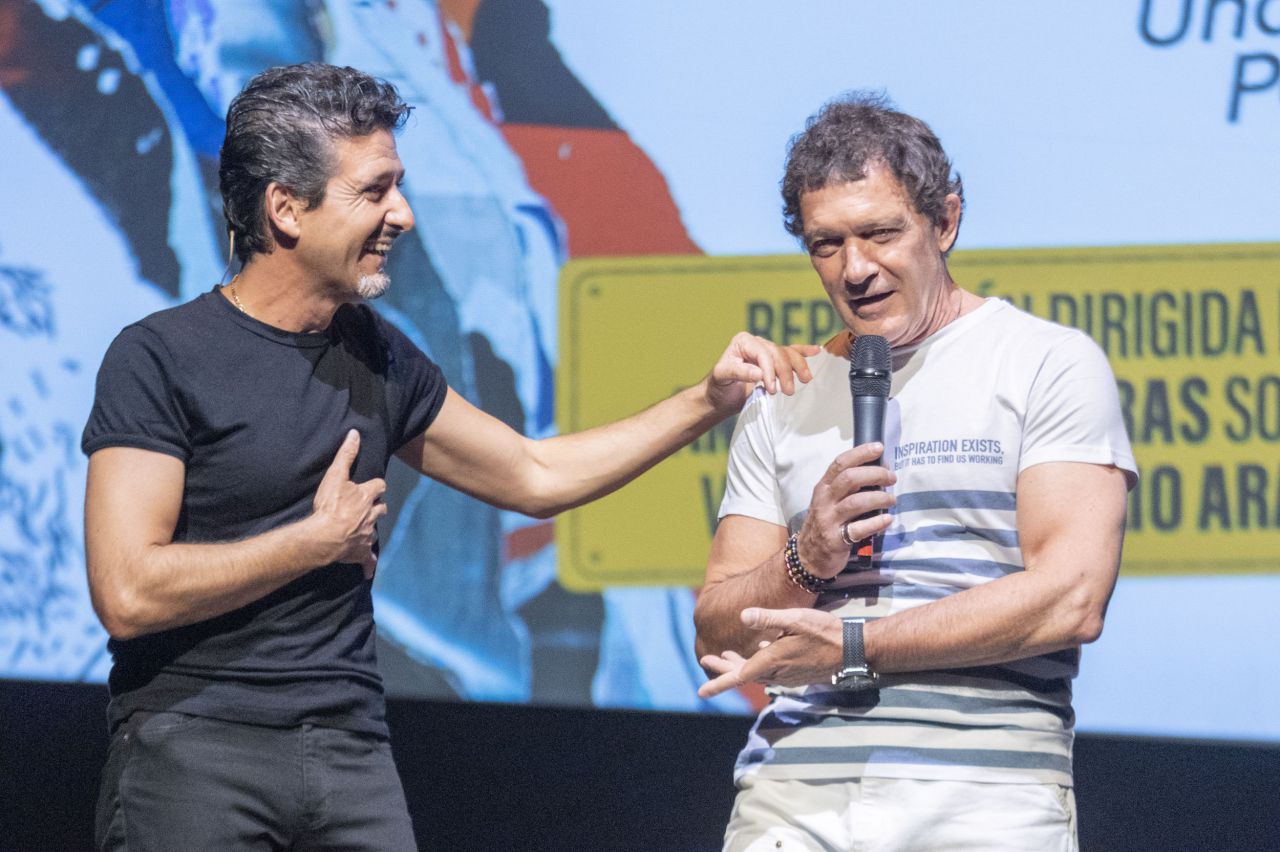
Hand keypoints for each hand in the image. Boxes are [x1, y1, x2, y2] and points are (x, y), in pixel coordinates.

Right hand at [311, 430, 386, 578]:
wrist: (324, 536)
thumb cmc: (329, 506)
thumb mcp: (336, 476)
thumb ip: (346, 455)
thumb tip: (355, 434)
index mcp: (367, 496)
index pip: (379, 486)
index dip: (375, 485)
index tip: (371, 486)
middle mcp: (371, 515)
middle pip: (381, 508)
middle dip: (376, 506)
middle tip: (367, 506)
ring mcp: (367, 535)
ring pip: (375, 531)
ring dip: (370, 529)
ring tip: (364, 529)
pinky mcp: (360, 552)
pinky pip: (368, 561)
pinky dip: (368, 565)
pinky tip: (369, 571)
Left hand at [698, 607, 842, 697]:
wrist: (855, 651)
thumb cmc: (826, 632)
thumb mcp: (796, 619)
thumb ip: (768, 618)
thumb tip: (742, 616)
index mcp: (773, 661)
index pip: (739, 676)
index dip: (718, 682)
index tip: (700, 693)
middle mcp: (778, 672)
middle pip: (744, 674)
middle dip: (724, 667)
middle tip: (706, 658)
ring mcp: (788, 676)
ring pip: (756, 673)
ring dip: (740, 665)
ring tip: (725, 654)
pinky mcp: (797, 675)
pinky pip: (771, 672)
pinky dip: (758, 663)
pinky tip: (760, 650)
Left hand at [703, 332, 818, 411]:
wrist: (720, 398)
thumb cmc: (718, 386)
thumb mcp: (722, 377)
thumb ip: (740, 372)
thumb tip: (760, 372)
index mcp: (743, 341)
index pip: (763, 353)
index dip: (770, 370)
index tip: (772, 389)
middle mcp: (757, 342)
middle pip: (779, 353)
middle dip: (785, 372)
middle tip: (787, 392)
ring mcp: (767, 350)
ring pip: (788, 354)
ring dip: (798, 367)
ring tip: (805, 381)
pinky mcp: (775, 361)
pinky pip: (792, 353)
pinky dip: (804, 352)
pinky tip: (816, 351)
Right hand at [795, 443, 895, 578]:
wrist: (807, 556)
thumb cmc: (824, 524)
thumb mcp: (828, 501)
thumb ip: (847, 488)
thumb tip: (878, 471)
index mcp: (823, 488)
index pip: (840, 463)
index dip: (860, 453)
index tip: (879, 448)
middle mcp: (824, 501)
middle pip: (850, 479)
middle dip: (875, 474)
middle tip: (891, 478)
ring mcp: (829, 520)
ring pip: (856, 502)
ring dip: (879, 498)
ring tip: (892, 499)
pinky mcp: (836, 540)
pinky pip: (859, 529)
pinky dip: (876, 523)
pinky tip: (887, 520)